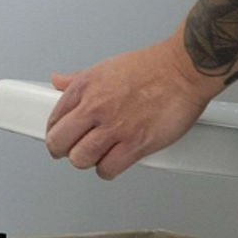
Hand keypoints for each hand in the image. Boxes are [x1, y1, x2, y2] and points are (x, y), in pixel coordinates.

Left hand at [45, 36, 221, 179]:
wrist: (184, 70)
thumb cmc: (153, 67)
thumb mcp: (106, 67)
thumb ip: (78, 80)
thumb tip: (59, 80)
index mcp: (86, 86)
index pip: (54, 118)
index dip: (56, 132)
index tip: (62, 136)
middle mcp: (96, 106)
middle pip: (59, 143)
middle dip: (63, 151)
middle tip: (72, 151)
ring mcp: (114, 127)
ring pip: (80, 159)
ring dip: (87, 161)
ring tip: (96, 156)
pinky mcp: (135, 143)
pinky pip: (107, 169)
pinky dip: (108, 169)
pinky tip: (114, 161)